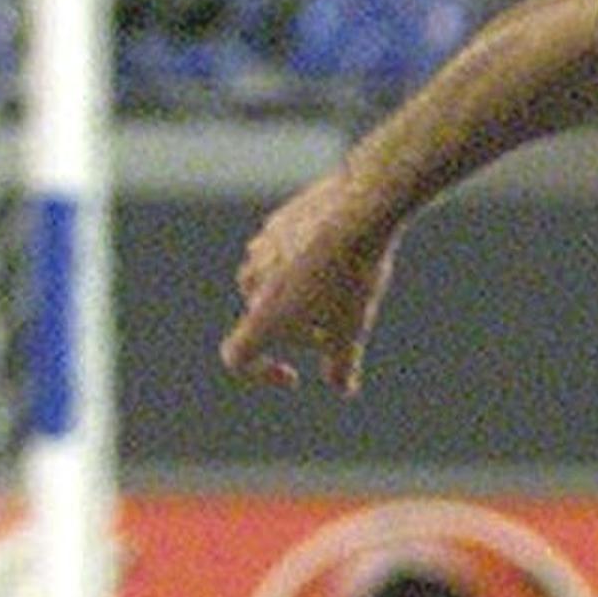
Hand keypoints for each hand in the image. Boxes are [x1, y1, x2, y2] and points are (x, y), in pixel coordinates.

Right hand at [220, 169, 398, 391]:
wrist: (361, 210)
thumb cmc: (352, 278)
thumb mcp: (351, 332)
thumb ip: (341, 368)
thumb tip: (342, 387)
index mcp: (261, 317)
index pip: (236, 357)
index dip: (260, 374)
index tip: (294, 373)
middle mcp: (251, 281)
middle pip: (265, 318)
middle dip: (297, 329)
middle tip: (340, 321)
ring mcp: (261, 246)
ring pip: (273, 283)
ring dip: (298, 293)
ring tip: (342, 284)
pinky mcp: (279, 220)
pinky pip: (285, 252)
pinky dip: (305, 262)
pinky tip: (341, 253)